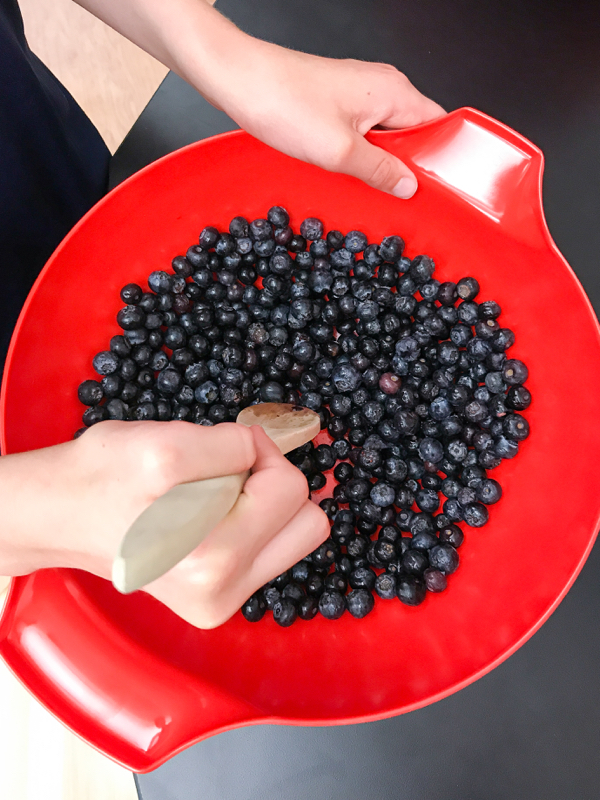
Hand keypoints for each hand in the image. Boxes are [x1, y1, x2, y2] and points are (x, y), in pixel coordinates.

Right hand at [0, 421, 328, 627]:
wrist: (60, 514)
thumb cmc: (103, 476)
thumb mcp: (167, 442)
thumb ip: (235, 444)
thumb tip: (273, 448)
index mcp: (212, 557)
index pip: (290, 488)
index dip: (265, 453)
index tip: (230, 447)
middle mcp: (221, 592)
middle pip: (307, 521)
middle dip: (273, 483)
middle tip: (227, 471)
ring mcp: (219, 603)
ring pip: (294, 538)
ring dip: (265, 505)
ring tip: (215, 495)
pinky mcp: (215, 603)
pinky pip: (270, 551)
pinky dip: (252, 524)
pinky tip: (212, 515)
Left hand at [201, 38, 445, 197]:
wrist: (238, 80)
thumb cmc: (283, 103)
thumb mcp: (340, 151)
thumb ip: (380, 170)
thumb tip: (407, 186)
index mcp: (393, 92)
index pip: (437, 126)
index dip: (438, 159)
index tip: (431, 189)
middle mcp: (380, 87)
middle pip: (411, 133)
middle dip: (405, 165)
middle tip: (392, 193)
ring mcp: (357, 93)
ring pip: (384, 135)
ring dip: (378, 161)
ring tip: (365, 182)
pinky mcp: (336, 101)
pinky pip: (361, 132)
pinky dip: (358, 153)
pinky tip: (345, 169)